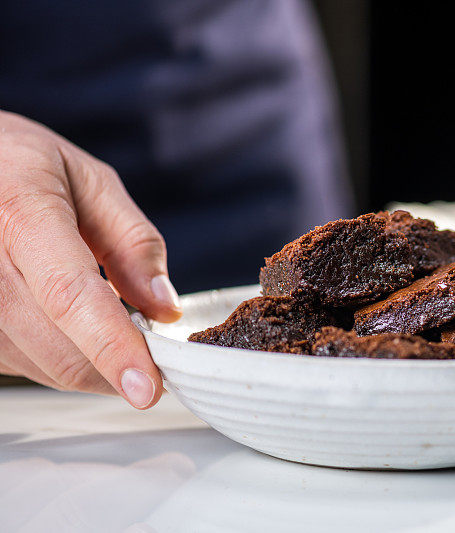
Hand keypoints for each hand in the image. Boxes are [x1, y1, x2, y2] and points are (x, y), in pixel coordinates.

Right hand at [0, 111, 181, 407]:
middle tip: (150, 363)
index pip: (68, 293)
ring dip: (82, 366)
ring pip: (31, 362)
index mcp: (20, 207)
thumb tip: (164, 310)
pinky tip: (64, 331)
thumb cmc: (23, 164)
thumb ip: (133, 243)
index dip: (111, 346)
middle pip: (51, 342)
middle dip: (110, 367)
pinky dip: (49, 359)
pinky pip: (8, 361)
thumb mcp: (92, 182)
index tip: (148, 388)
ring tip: (106, 333)